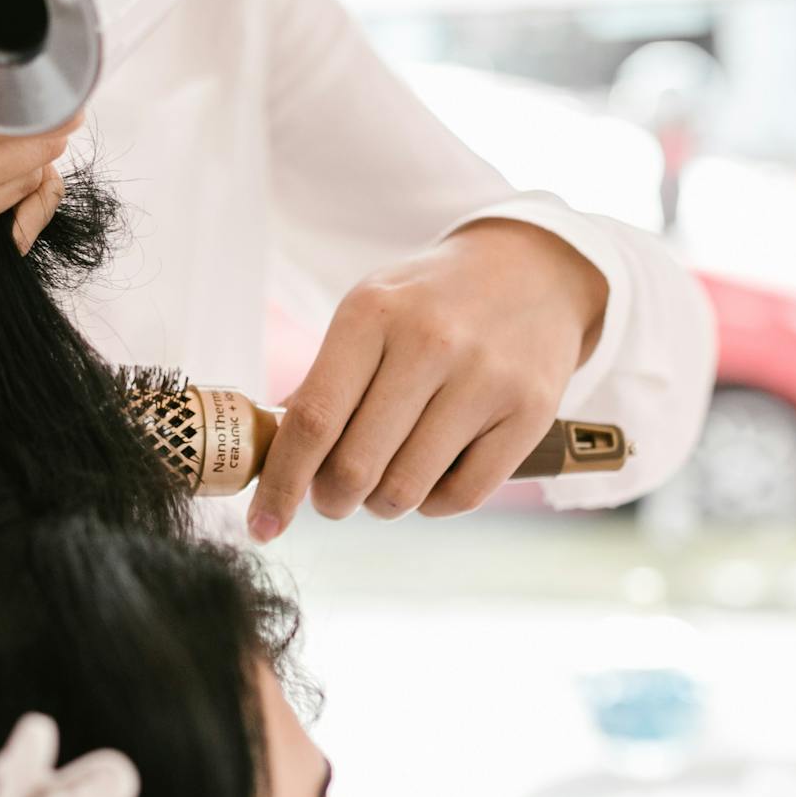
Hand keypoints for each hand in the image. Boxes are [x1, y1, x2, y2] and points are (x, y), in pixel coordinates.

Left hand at [248, 221, 607, 539]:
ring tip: (384, 482)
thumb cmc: (430, 304)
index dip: (282, 483)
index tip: (264, 525)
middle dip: (332, 500)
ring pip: (407, 489)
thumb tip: (275, 459)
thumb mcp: (369, 313)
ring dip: (382, 504)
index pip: (313, 419)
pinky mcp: (529, 412)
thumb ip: (323, 382)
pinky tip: (430, 478)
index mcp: (372, 315)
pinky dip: (433, 504)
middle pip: (356, 466)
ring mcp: (485, 378)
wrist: (532, 271)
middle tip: (334, 496)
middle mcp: (430, 344)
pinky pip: (462, 496)